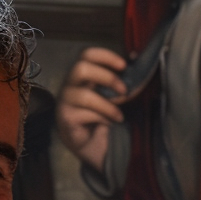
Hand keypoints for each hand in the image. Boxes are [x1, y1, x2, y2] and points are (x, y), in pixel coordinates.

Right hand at [56, 46, 126, 170]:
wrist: (91, 144)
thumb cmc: (102, 115)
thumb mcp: (113, 94)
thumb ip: (121, 77)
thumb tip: (135, 56)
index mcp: (81, 75)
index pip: (87, 55)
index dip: (105, 56)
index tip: (124, 65)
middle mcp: (69, 85)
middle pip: (81, 68)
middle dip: (107, 77)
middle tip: (124, 90)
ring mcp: (65, 102)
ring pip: (85, 96)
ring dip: (108, 106)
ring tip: (120, 116)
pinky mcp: (66, 120)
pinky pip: (85, 115)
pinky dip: (102, 119)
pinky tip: (109, 124)